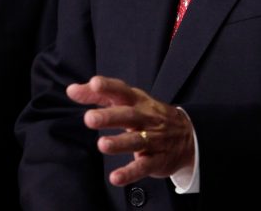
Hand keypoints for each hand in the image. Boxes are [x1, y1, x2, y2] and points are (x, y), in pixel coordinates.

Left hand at [67, 75, 194, 186]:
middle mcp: (145, 118)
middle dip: (109, 117)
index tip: (94, 84)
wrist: (188, 136)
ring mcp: (153, 139)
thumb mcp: (127, 101)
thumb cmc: (148, 115)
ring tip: (102, 145)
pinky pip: (143, 167)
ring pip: (136, 141)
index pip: (121, 91)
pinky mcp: (157, 160)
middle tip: (89, 119)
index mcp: (137, 101)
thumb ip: (98, 95)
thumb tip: (71, 90)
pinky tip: (115, 177)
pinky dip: (130, 173)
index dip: (108, 87)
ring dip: (119, 143)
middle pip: (128, 115)